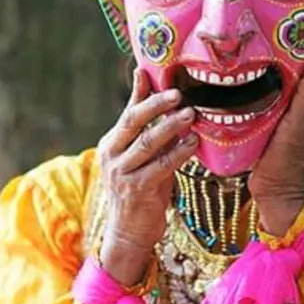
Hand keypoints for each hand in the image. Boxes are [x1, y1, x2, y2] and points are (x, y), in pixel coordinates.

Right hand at [97, 69, 199, 285]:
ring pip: (147, 142)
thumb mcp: (142, 159)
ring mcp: (121, 173)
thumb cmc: (141, 191)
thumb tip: (163, 105)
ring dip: (170, 127)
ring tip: (190, 114)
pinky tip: (193, 143)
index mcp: (111, 144)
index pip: (128, 112)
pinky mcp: (136, 190)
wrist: (129, 233)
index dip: (140, 91)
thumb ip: (149, 133)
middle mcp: (111, 156)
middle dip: (155, 104)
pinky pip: (159, 166)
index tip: (151, 71)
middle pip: (132, 121)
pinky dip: (178, 153)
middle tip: (177, 93)